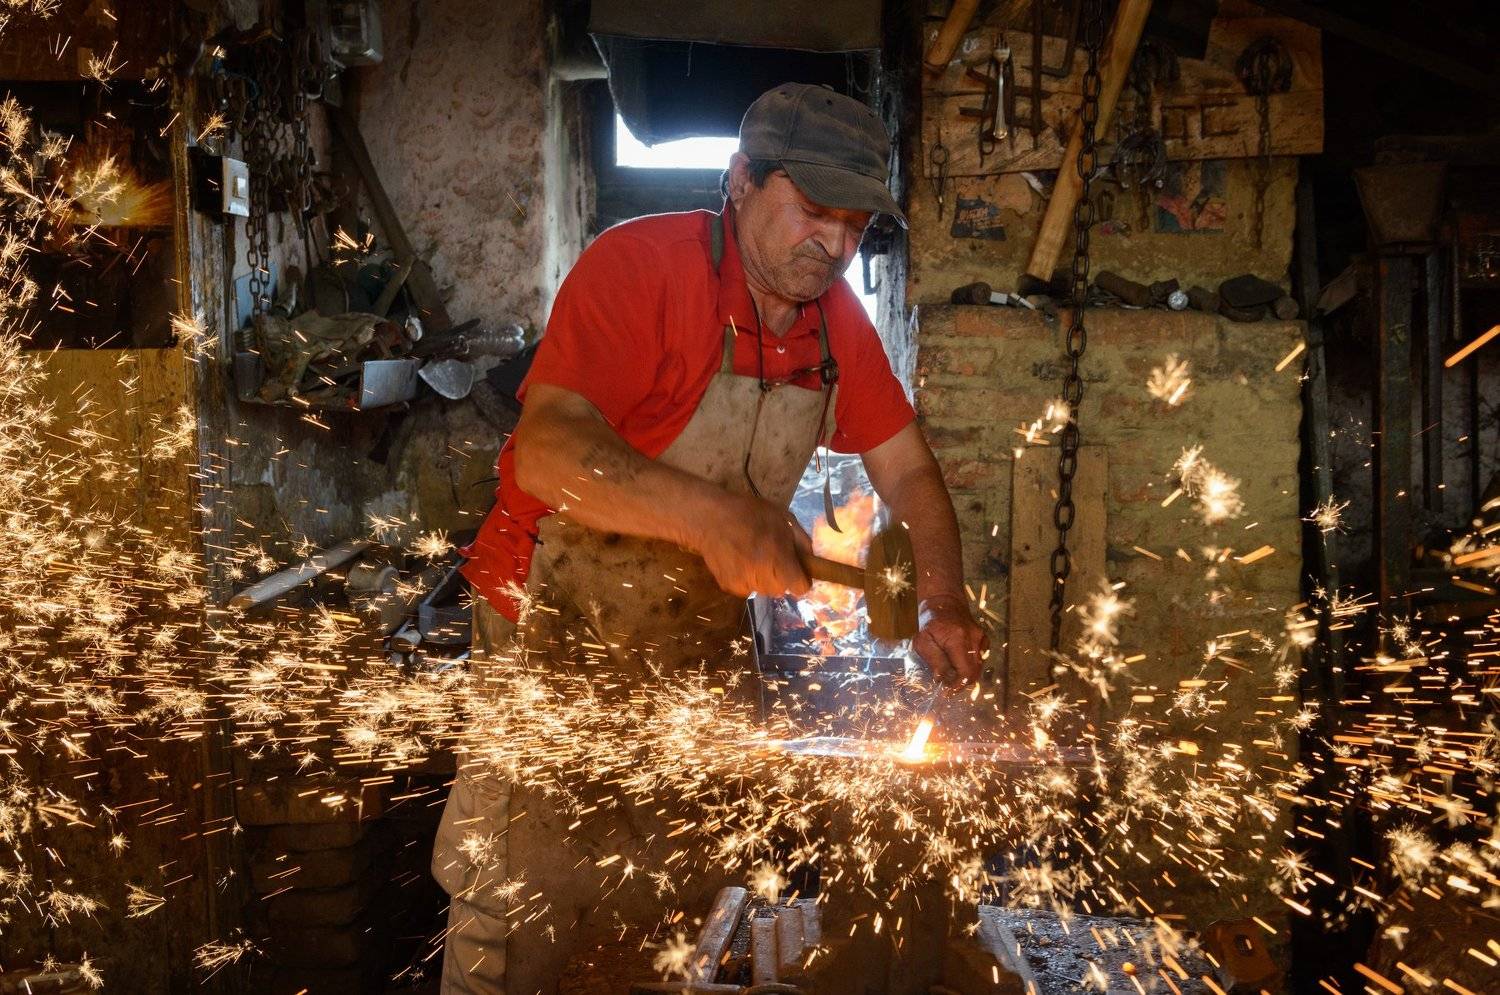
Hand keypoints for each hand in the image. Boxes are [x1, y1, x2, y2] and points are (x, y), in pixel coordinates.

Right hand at [691, 493, 811, 598]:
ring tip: (754, 556)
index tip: (795, 568)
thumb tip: (810, 561)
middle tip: (772, 557)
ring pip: (763, 590)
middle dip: (781, 576)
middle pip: (781, 590)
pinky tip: (739, 560)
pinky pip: (747, 588)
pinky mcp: (729, 586)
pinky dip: (747, 578)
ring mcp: (744, 584)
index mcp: (778, 559)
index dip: (801, 578)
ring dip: (764, 578)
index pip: (800, 588)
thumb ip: (801, 541)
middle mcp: (762, 576)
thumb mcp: (783, 518)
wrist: (710, 518)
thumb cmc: (750, 513)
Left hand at [912, 594, 987, 684]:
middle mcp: (974, 639)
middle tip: (948, 685)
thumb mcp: (923, 642)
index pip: (966, 672)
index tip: (948, 692)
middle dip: (961, 682)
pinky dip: (969, 665)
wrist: (945, 602)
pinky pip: (979, 659)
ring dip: (965, 674)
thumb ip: (934, 661)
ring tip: (950, 672)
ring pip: (978, 667)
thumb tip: (942, 679)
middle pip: (974, 672)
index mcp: (958, 639)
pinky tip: (957, 662)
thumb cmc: (930, 622)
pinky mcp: (983, 639)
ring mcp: (981, 638)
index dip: (958, 685)